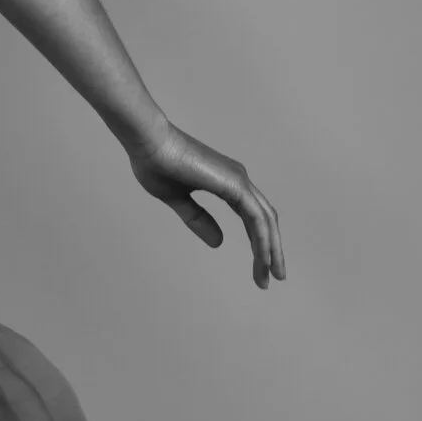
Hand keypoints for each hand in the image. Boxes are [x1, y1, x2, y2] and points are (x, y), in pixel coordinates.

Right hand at [128, 124, 285, 287]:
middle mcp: (239, 180)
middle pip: (265, 220)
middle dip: (271, 251)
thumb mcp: (178, 200)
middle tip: (273, 277)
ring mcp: (239, 181)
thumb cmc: (156, 164)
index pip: (252, 218)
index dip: (258, 242)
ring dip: (270, 251)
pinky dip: (262, 241)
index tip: (259, 267)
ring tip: (270, 278)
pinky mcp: (234, 185)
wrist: (148, 142)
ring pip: (265, 222)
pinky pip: (256, 219)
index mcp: (227, 182)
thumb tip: (220, 243)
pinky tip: (262, 260)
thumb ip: (198, 220)